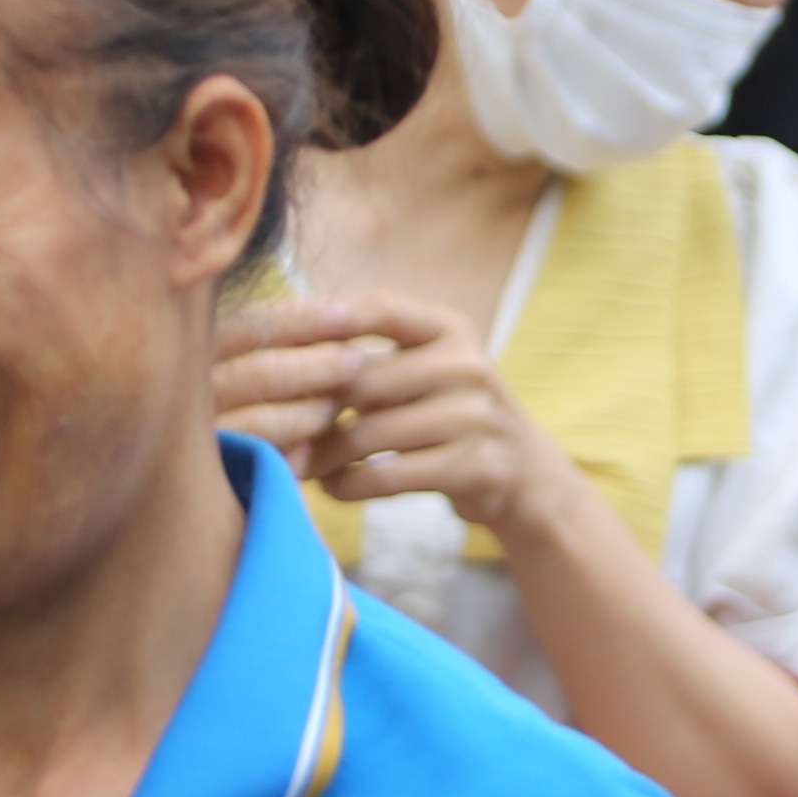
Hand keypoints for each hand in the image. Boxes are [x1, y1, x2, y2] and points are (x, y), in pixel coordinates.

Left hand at [212, 294, 576, 546]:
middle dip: (312, 410)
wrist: (524, 475)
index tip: (277, 342)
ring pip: (372, 434)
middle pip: (363, 381)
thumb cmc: (449, 417)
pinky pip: (391, 475)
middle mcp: (468, 364)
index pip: (382, 308)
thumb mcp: (427, 371)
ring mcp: (477, 416)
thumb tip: (279, 359)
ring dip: (324, 455)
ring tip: (298, 465)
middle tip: (273, 430)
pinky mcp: (476, 466)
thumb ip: (371, 360)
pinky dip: (351, 485)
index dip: (326, 321)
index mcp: (450, 329)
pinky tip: (333, 487)